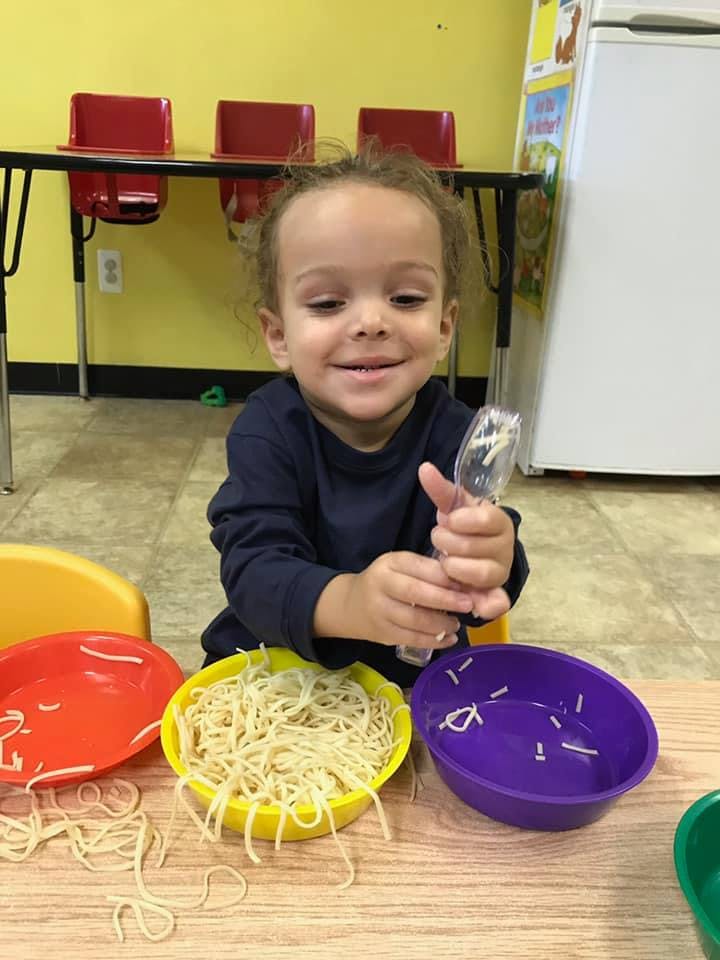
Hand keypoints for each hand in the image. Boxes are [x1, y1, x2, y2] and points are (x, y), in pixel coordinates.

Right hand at [344, 551, 474, 648]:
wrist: (351, 605)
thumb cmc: (387, 582)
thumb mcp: (401, 567)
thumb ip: (427, 571)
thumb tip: (465, 582)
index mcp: (389, 563)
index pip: (419, 567)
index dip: (443, 576)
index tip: (465, 583)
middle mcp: (381, 585)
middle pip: (415, 592)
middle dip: (445, 599)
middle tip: (467, 604)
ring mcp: (380, 611)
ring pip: (414, 619)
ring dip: (441, 623)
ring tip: (457, 624)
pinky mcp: (383, 633)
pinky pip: (411, 639)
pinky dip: (434, 641)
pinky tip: (449, 639)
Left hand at [418, 462, 514, 621]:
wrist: (472, 552)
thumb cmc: (464, 527)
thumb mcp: (453, 508)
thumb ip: (441, 490)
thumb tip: (424, 468)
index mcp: (499, 521)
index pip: (487, 518)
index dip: (462, 521)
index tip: (449, 520)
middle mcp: (505, 546)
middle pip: (477, 547)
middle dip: (450, 544)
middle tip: (441, 540)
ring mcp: (501, 571)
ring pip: (482, 573)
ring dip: (456, 567)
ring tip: (445, 561)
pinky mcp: (495, 594)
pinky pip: (497, 602)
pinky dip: (486, 605)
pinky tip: (471, 604)